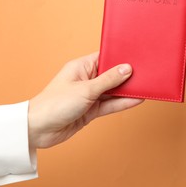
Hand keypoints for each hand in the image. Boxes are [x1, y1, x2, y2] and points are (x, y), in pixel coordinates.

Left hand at [27, 52, 143, 148]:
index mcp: (81, 67)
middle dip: (127, 75)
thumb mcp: (86, 90)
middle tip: (147, 72)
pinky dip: (122, 103)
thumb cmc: (55, 104)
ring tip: (146, 87)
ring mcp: (89, 95)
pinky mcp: (91, 110)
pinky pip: (110, 104)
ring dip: (126, 91)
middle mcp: (86, 79)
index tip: (137, 57)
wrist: (39, 129)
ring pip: (112, 91)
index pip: (105, 58)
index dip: (120, 58)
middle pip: (111, 75)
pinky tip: (136, 100)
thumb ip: (108, 80)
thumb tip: (126, 69)